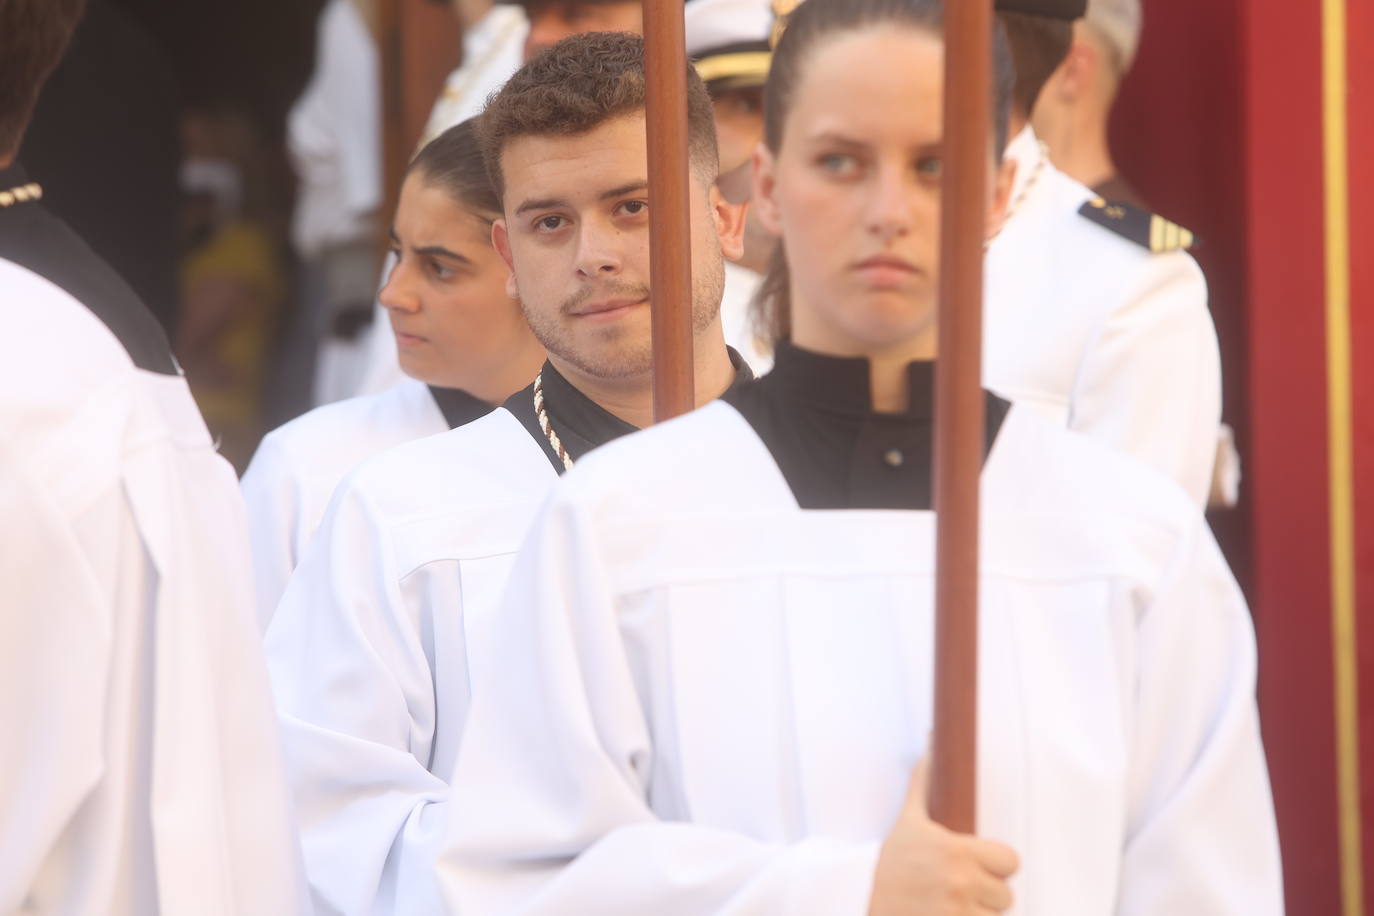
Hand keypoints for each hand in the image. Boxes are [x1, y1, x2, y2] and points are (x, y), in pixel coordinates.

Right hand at [868, 757, 1019, 914]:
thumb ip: (924, 783)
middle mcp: (961, 882)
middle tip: (960, 889)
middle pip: (1005, 895)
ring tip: (953, 905)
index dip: (997, 865)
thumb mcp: (907, 820)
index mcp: (956, 850)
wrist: (860, 897)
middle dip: (986, 893)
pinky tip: (948, 914)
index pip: (1010, 861)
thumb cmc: (887, 862)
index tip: (979, 867)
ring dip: (979, 913)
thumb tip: (931, 743)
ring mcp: (957, 912)